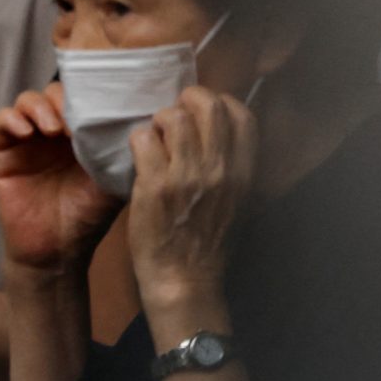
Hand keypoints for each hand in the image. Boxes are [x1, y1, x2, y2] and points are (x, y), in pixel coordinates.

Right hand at [0, 81, 119, 272]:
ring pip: (27, 100)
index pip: (83, 96)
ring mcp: (26, 140)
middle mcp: (53, 132)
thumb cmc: (87, 216)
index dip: (89, 95)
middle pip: (54, 92)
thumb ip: (124, 149)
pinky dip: (12, 119)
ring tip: (52, 130)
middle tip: (73, 122)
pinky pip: (1, 121)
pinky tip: (26, 133)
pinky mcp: (3, 152)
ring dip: (39, 107)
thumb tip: (144, 117)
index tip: (99, 109)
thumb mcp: (115, 178)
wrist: (56, 249)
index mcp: (82, 134)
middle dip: (64, 100)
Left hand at [126, 87, 257, 317]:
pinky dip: (138, 139)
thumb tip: (216, 134)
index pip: (241, 115)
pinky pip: (143, 139)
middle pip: (209, 105)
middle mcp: (220, 170)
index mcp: (243, 173)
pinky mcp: (155, 186)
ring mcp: (187, 176)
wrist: (185, 280)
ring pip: (173, 117)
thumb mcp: (236, 202)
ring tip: (155, 138)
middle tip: (172, 116)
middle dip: (187, 100)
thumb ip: (231, 167)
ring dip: (159, 120)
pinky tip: (139, 154)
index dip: (221, 102)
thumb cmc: (208, 243)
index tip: (202, 112)